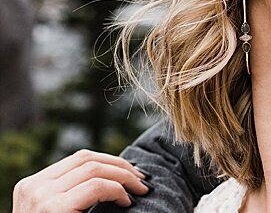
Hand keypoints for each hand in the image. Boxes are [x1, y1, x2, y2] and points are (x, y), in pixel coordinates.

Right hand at [11, 149, 149, 211]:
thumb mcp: (58, 211)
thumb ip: (72, 193)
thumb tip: (113, 178)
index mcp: (32, 186)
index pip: (78, 159)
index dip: (110, 162)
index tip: (131, 173)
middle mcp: (34, 187)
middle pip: (87, 159)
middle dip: (121, 166)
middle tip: (142, 180)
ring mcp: (42, 197)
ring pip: (95, 169)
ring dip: (125, 177)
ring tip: (140, 190)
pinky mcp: (55, 208)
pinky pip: (97, 187)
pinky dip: (118, 190)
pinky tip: (126, 202)